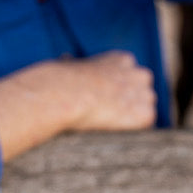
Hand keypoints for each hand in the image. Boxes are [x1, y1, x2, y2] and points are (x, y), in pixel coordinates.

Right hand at [0, 51, 156, 161]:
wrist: (66, 93)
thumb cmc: (59, 80)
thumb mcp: (66, 65)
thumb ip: (69, 67)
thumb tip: (48, 66)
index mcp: (121, 59)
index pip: (131, 73)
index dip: (119, 88)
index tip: (107, 98)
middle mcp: (137, 73)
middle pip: (142, 89)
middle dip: (130, 100)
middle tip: (109, 113)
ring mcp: (142, 94)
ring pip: (144, 107)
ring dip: (130, 116)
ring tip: (107, 123)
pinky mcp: (143, 114)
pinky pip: (142, 127)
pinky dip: (130, 133)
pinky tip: (112, 132)